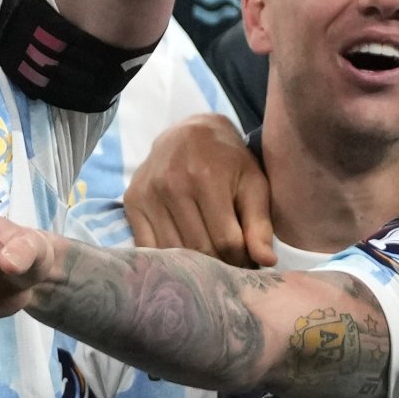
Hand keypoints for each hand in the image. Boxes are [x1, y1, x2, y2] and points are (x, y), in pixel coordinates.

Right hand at [122, 113, 273, 266]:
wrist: (188, 132)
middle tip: (229, 265)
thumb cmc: (227, 161)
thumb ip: (260, 223)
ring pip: (172, 251)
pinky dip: (165, 260)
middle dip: (219, 264)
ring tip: (209, 262)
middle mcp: (172, 184)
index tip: (247, 261)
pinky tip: (181, 258)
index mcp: (207, 178)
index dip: (240, 259)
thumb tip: (266, 262)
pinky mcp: (132, 201)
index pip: (225, 240)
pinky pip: (146, 246)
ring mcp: (148, 193)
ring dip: (193, 266)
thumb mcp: (253, 183)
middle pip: (199, 248)